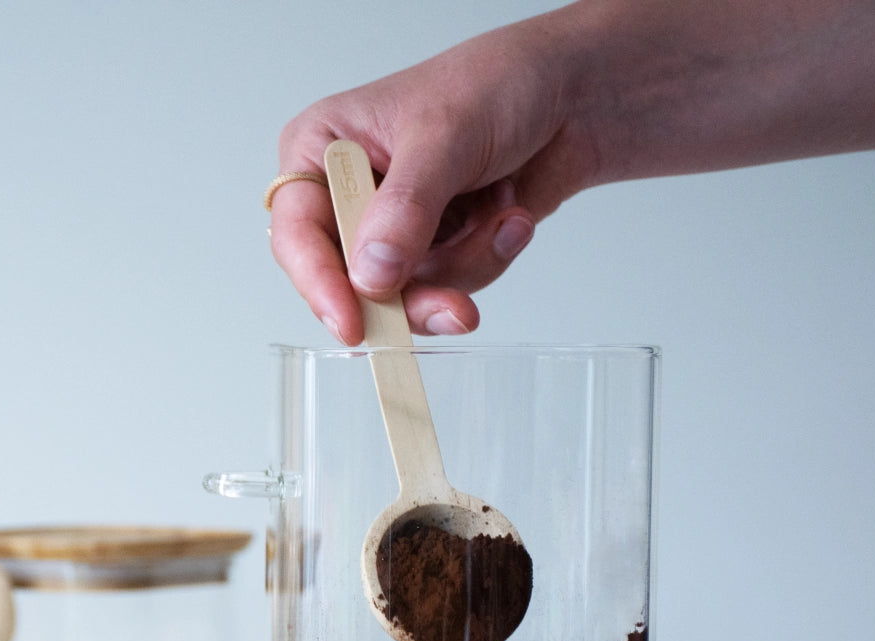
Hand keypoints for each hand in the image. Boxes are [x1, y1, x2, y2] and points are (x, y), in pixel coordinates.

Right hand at [270, 14, 569, 342]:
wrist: (577, 93)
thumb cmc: (498, 82)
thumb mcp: (443, 137)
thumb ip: (405, 209)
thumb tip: (370, 274)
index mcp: (323, 149)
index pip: (298, 234)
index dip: (319, 284)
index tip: (352, 324)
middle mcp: (350, 193)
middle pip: (349, 281)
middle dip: (411, 294)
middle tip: (454, 308)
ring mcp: (394, 226)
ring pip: (406, 293)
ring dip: (466, 264)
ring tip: (502, 217)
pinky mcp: (436, 248)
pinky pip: (449, 288)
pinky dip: (487, 258)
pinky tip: (510, 217)